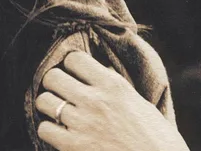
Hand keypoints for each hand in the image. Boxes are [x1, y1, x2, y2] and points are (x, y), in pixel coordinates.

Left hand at [35, 51, 189, 150]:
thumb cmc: (157, 140)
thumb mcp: (140, 103)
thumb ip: (115, 86)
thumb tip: (99, 69)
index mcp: (113, 86)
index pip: (74, 58)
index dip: (71, 64)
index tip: (74, 72)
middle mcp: (95, 101)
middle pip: (53, 76)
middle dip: (54, 82)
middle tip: (61, 90)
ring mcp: (82, 124)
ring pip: (43, 100)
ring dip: (48, 104)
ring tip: (57, 109)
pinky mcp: (74, 147)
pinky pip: (45, 129)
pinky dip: (48, 129)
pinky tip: (58, 131)